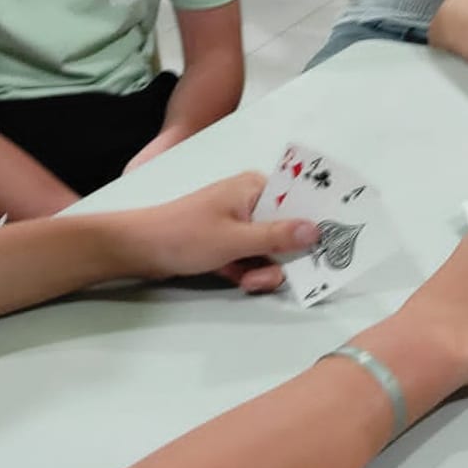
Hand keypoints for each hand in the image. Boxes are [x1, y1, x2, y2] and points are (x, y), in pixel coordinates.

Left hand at [110, 172, 319, 292]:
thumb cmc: (184, 235)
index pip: (298, 202)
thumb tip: (316, 230)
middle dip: (280, 259)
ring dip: (262, 270)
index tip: (329, 248)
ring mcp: (238, 224)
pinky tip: (235, 279)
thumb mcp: (235, 239)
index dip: (314, 225)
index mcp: (254, 188)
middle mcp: (250, 202)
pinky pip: (252, 260)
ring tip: (245, 279)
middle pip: (287, 232)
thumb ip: (277, 236)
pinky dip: (246, 272)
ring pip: (270, 252)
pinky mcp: (227, 243)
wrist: (138, 249)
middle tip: (265, 275)